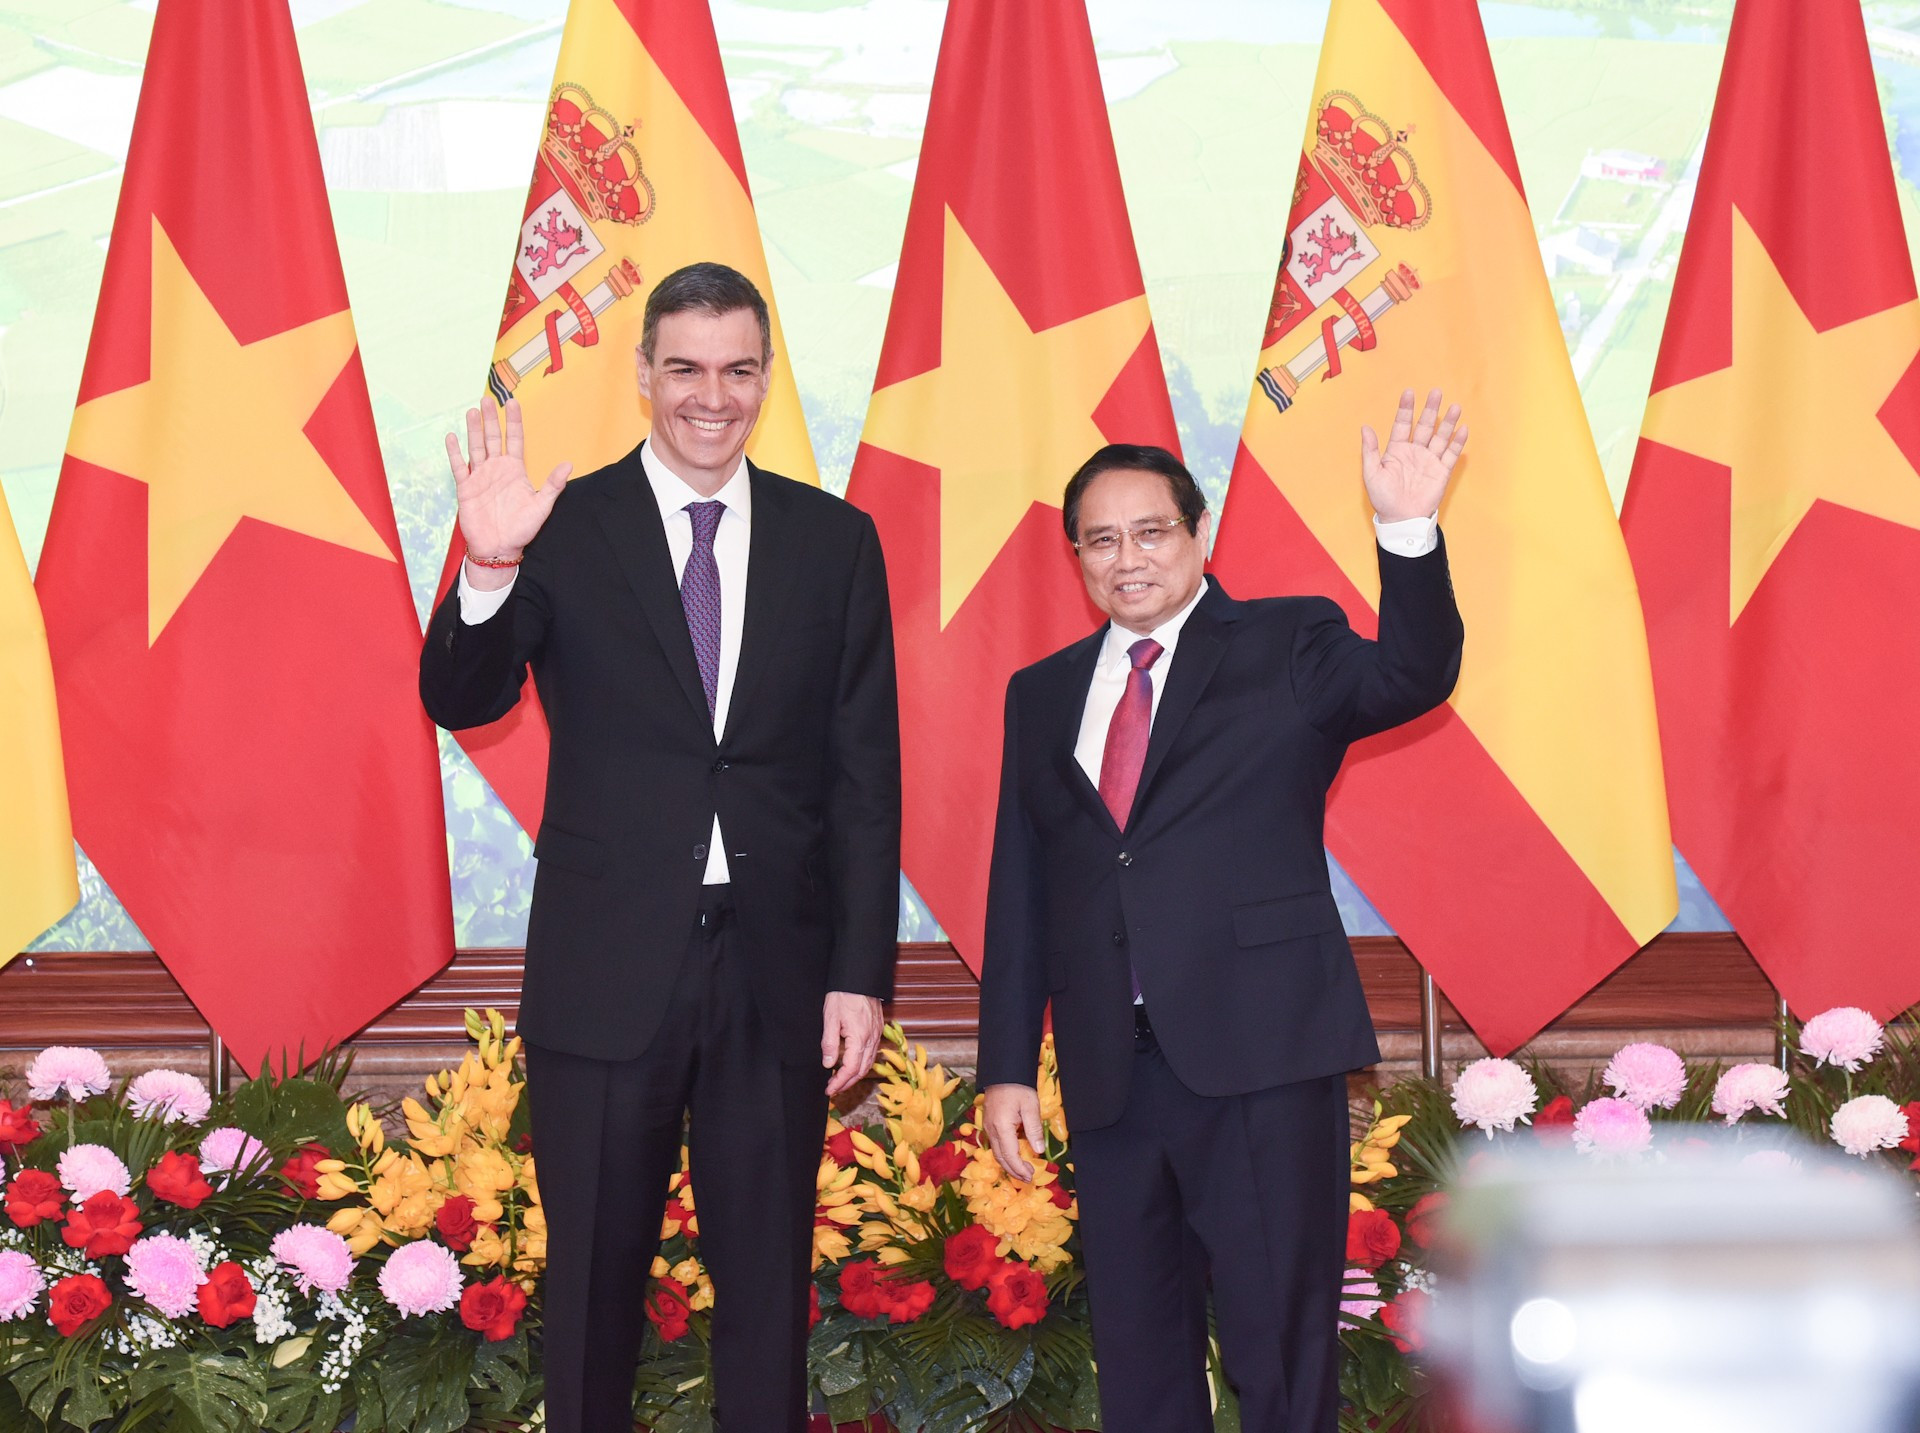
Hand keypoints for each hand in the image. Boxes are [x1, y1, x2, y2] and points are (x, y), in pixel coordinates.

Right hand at [445, 399, 572, 584]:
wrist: (499, 548)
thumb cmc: (521, 529)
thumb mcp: (541, 506)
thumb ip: (553, 485)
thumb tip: (568, 465)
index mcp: (515, 470)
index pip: (515, 440)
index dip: (514, 422)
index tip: (513, 403)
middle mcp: (497, 469)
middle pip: (492, 438)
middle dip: (490, 419)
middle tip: (487, 399)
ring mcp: (480, 477)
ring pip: (475, 447)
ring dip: (473, 430)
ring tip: (472, 412)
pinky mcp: (466, 488)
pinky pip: (459, 467)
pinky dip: (455, 453)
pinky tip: (452, 437)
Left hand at [821, 992, 882, 1096]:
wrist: (859, 977)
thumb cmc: (843, 995)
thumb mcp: (830, 1018)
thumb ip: (829, 1043)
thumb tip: (827, 1064)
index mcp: (859, 1038)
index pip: (850, 1068)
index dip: (839, 1082)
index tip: (829, 1090)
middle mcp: (871, 1039)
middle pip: (862, 1070)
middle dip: (847, 1083)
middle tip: (833, 1089)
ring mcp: (877, 1034)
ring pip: (869, 1063)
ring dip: (855, 1075)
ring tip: (841, 1080)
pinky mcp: (878, 1029)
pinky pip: (872, 1053)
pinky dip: (862, 1064)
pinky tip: (852, 1064)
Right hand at [983, 1083, 1044, 1182]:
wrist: (1003, 1073)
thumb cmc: (1018, 1088)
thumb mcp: (1030, 1107)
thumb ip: (1034, 1129)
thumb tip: (1038, 1150)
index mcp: (1001, 1127)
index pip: (1010, 1155)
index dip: (1020, 1168)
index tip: (1031, 1175)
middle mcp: (991, 1130)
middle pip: (1001, 1158)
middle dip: (1014, 1171)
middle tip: (1028, 1178)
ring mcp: (988, 1127)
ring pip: (996, 1153)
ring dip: (1009, 1164)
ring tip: (1023, 1170)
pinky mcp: (989, 1124)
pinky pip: (995, 1145)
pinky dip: (1005, 1155)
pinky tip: (1014, 1156)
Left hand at [1361, 388, 1467, 522]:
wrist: (1401, 519)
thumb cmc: (1383, 498)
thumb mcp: (1372, 474)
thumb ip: (1370, 450)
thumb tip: (1365, 427)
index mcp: (1396, 450)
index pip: (1402, 424)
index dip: (1406, 409)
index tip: (1409, 393)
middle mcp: (1414, 452)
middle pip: (1424, 426)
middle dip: (1430, 410)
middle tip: (1435, 392)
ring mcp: (1429, 460)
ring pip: (1440, 437)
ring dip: (1447, 422)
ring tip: (1454, 406)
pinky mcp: (1442, 471)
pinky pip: (1452, 454)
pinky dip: (1458, 442)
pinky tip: (1462, 429)